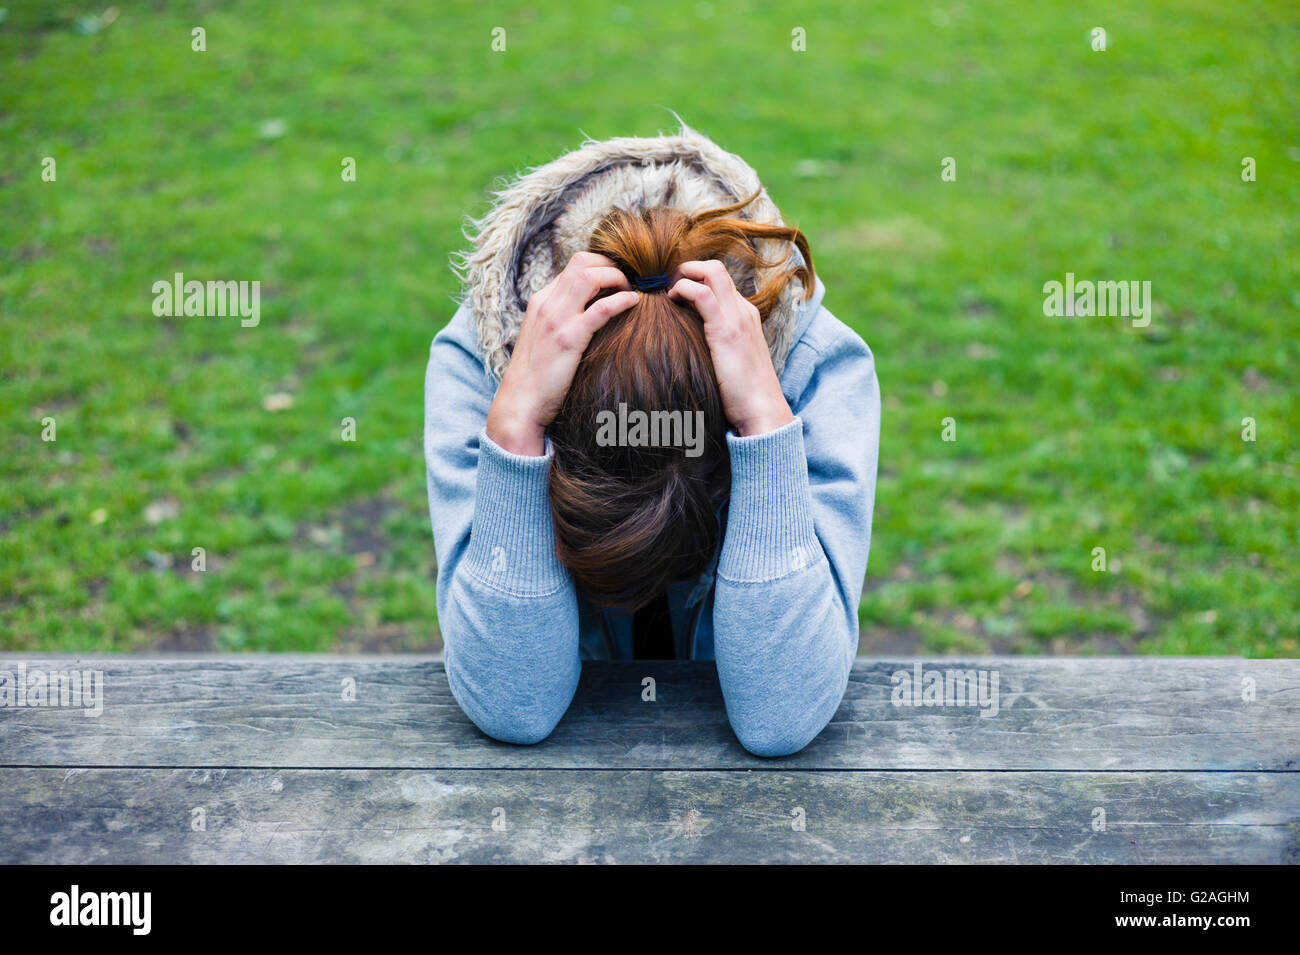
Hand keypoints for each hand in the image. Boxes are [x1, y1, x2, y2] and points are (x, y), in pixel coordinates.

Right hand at [486, 252, 638, 455]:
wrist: (520, 404)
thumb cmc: (537, 376)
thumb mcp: (546, 338)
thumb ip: (564, 319)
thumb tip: (594, 311)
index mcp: (541, 300)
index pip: (574, 265)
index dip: (603, 266)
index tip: (621, 279)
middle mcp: (546, 303)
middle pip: (583, 261)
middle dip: (613, 265)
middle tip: (632, 281)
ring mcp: (556, 319)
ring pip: (590, 275)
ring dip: (618, 278)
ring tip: (633, 291)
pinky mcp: (568, 338)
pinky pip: (601, 308)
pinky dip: (622, 301)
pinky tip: (634, 304)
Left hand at [669, 260, 793, 436]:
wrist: (762, 410)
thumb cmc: (744, 393)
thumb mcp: (732, 360)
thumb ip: (718, 344)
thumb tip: (692, 342)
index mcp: (746, 315)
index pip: (721, 281)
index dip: (696, 278)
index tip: (676, 291)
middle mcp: (743, 310)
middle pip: (717, 268)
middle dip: (688, 268)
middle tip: (668, 286)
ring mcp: (737, 318)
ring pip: (711, 272)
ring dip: (684, 274)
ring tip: (668, 291)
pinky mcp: (725, 331)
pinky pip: (701, 294)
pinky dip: (682, 289)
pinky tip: (671, 302)